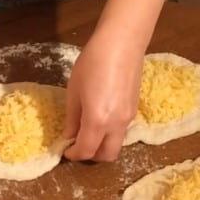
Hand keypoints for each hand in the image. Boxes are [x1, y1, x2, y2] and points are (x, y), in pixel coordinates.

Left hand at [63, 33, 143, 161]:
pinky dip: (110, 134)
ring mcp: (129, 118)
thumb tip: (70, 136)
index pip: (86, 151)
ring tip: (88, 131)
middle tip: (78, 145)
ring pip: (116, 144)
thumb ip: (72, 118)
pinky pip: (122, 131)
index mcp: (98, 121)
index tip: (65, 150)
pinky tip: (100, 118)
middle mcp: (116, 125)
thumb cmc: (92, 63)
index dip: (73, 155)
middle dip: (91, 156)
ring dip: (102, 145)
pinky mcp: (135, 110)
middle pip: (107, 156)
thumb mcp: (74, 91)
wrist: (121, 43)